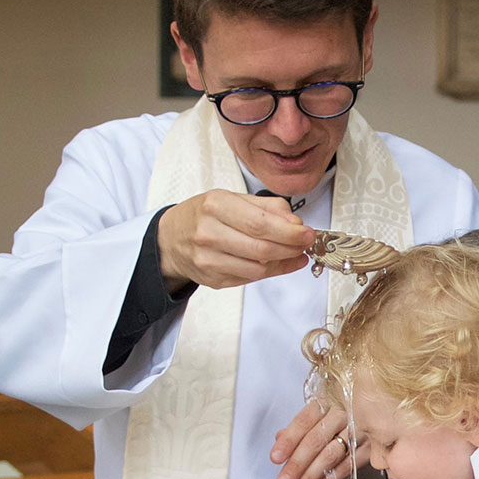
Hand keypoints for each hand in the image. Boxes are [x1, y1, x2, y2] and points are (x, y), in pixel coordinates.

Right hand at [157, 189, 314, 291]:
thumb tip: (296, 225)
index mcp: (215, 206)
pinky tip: (280, 263)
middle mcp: (208, 233)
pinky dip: (270, 272)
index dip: (289, 232)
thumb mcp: (232, 199)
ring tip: (295, 253)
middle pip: (261, 248)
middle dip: (290, 248)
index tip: (307, 233)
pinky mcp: (213, 279)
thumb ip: (267, 208)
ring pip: (258, 268)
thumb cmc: (205, 215)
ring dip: (283, 262)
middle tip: (306, 244)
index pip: (260, 224)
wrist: (171, 239)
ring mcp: (208, 260)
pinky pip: (250, 278)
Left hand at [271, 400, 369, 478]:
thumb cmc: (348, 405)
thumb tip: (280, 437)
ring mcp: (360, 429)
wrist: (385, 402)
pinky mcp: (372, 446)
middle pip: (316, 440)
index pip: (304, 421)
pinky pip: (348, 466)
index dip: (288, 441)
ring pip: (331, 455)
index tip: (276, 457)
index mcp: (328, 399)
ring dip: (311, 476)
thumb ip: (302, 423)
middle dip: (297, 464)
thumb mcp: (323, 406)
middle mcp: (344, 412)